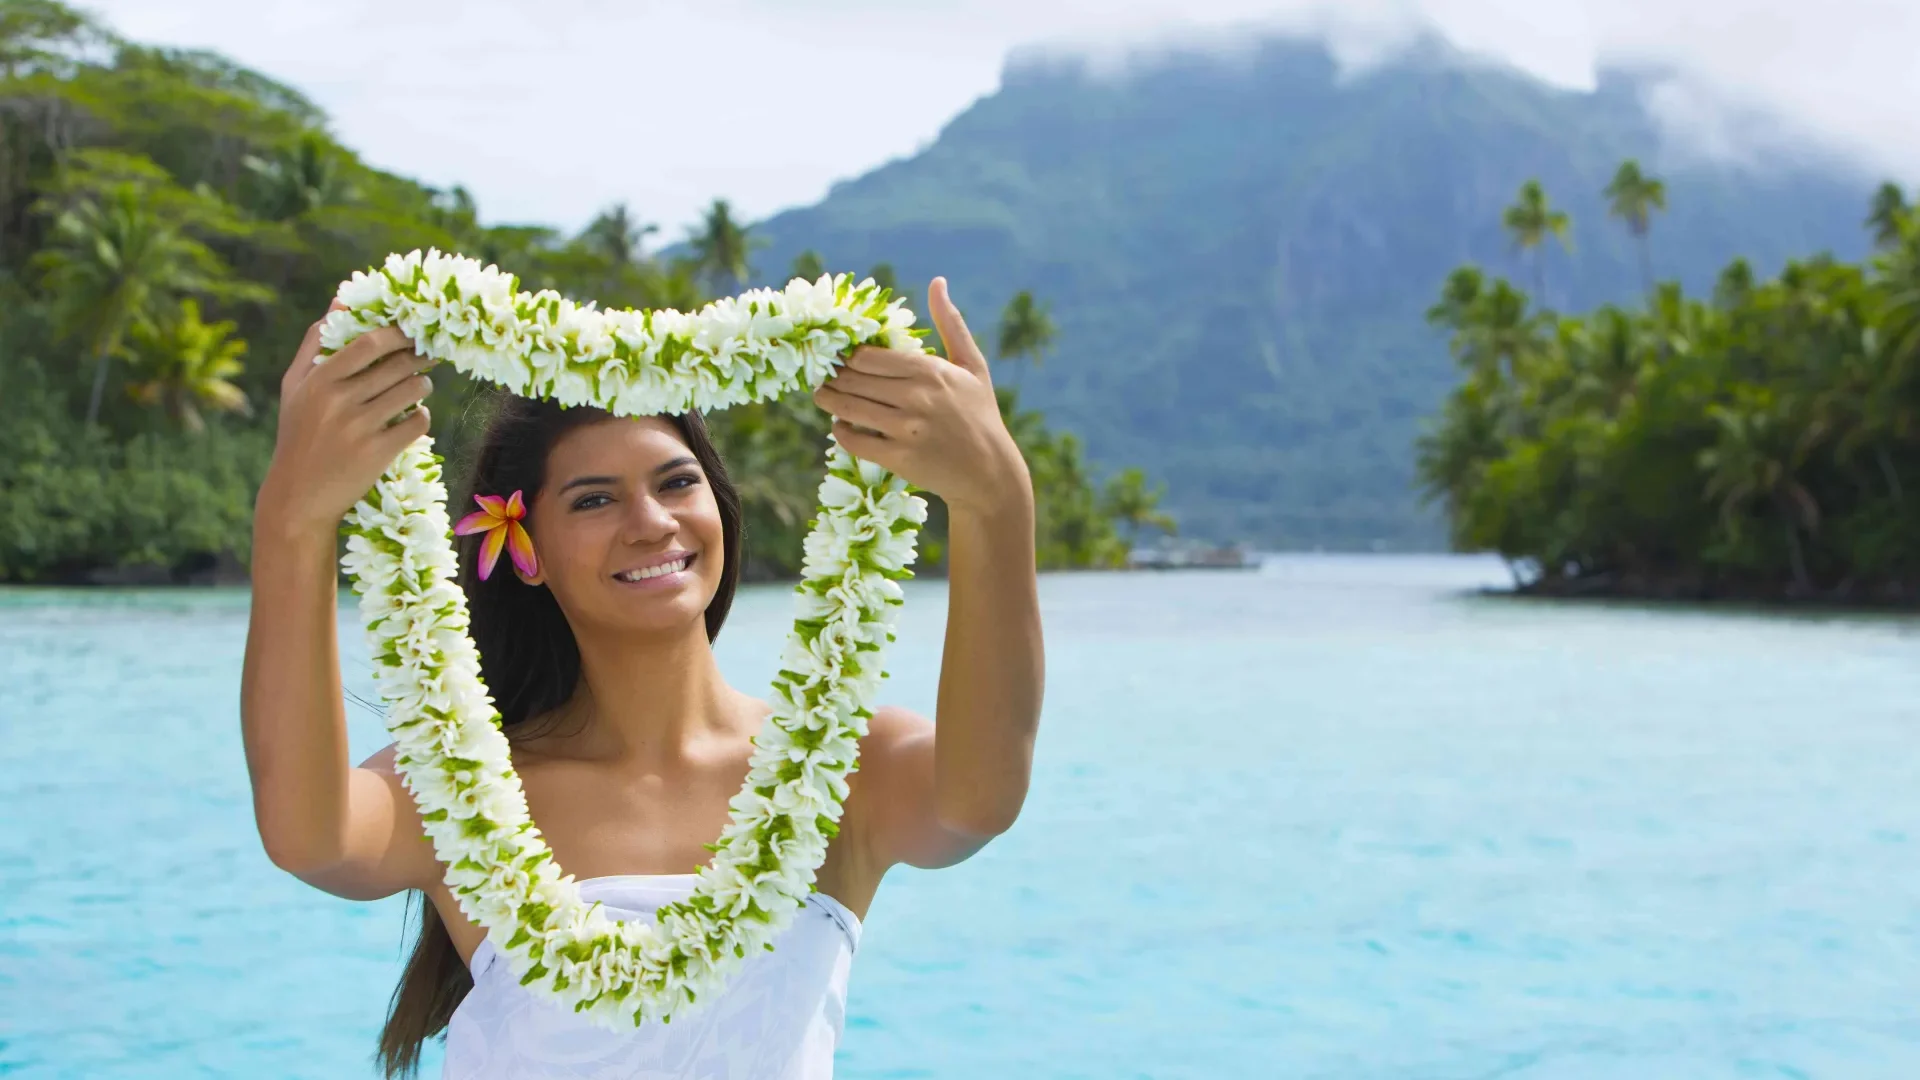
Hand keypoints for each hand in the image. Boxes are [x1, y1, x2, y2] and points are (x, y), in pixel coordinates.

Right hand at [255, 304, 434, 537]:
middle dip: (419, 356)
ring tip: (420, 385)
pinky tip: (413, 416)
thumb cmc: (297, 433)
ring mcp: (360, 427)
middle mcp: (339, 401)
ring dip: (424, 385)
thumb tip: (341, 301)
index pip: (370, 342)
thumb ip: (316, 342)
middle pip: (398, 364)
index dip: (398, 333)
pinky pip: (418, 422)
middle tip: (427, 354)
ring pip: (413, 391)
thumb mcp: (295, 386)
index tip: (412, 332)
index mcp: (318, 380)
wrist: (298, 496)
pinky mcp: (379, 453)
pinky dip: (421, 416)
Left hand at [813, 278, 1031, 514]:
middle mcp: (916, 396)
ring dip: (827, 400)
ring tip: (822, 395)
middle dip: (832, 376)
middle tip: (822, 375)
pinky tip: (840, 425)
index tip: (838, 356)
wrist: (989, 472)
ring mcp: (906, 428)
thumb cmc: (980, 414)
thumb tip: (937, 281)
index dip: (847, 356)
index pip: (869, 356)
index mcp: (930, 370)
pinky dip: (840, 431)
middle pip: (853, 379)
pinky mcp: (898, 458)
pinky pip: (854, 440)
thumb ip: (951, 323)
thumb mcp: (972, 365)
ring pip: (847, 407)